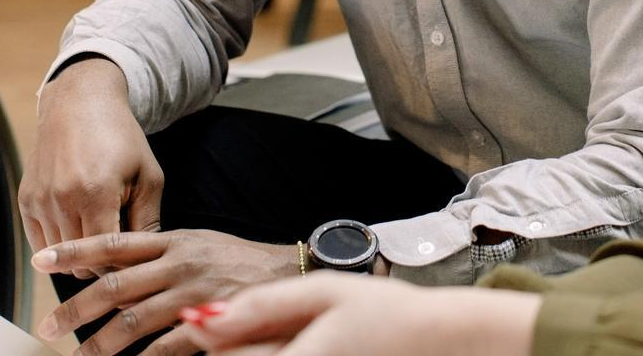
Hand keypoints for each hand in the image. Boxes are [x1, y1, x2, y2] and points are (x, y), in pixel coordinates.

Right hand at [18, 58, 163, 278]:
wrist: (80, 107)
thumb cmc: (122, 140)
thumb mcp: (148, 176)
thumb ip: (148, 221)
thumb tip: (146, 260)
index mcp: (96, 194)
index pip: (106, 253)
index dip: (124, 262)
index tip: (137, 260)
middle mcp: (61, 200)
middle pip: (81, 262)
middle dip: (103, 262)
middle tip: (121, 250)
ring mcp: (39, 202)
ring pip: (59, 258)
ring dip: (81, 256)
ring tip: (103, 236)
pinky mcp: (26, 202)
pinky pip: (41, 245)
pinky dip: (61, 246)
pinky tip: (82, 229)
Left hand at [32, 229, 297, 355]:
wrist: (287, 271)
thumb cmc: (236, 259)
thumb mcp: (196, 243)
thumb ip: (158, 254)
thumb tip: (110, 270)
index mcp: (173, 240)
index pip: (115, 243)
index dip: (76, 251)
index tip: (42, 262)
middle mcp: (180, 262)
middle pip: (115, 285)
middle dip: (75, 309)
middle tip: (50, 328)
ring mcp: (195, 291)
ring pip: (133, 321)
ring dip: (100, 344)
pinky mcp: (213, 318)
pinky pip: (168, 345)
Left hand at [183, 273, 540, 355]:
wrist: (442, 342)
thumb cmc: (388, 313)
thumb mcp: (326, 292)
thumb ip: (260, 306)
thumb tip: (200, 318)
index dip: (222, 334)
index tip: (244, 315)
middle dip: (243, 348)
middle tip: (295, 328)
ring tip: (306, 338)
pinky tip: (315, 349)